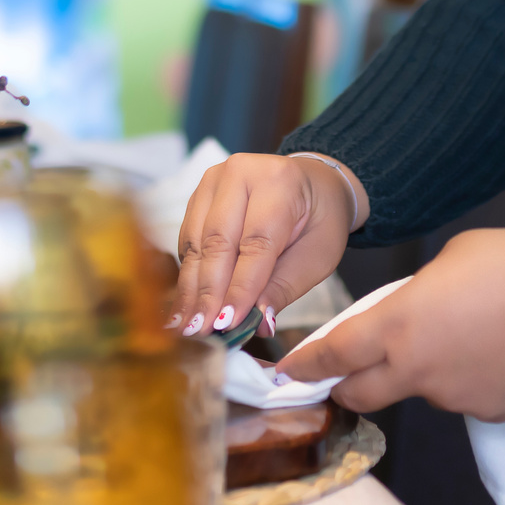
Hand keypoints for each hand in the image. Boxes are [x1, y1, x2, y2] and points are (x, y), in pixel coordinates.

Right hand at [170, 152, 358, 339]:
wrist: (312, 183)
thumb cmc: (319, 220)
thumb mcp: (318, 255)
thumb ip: (285, 286)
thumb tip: (259, 324)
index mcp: (280, 181)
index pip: (256, 242)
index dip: (239, 287)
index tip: (226, 324)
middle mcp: (241, 171)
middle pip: (217, 241)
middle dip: (208, 292)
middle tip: (199, 333)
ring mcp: (213, 180)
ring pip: (196, 242)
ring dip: (190, 289)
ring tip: (186, 327)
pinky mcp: (197, 194)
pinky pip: (187, 240)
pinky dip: (187, 275)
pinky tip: (185, 305)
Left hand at [276, 229, 504, 422]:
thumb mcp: (444, 262)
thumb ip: (415, 295)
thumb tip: (416, 313)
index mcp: (397, 326)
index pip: (334, 354)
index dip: (306, 365)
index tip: (289, 373)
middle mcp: (417, 370)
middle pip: (361, 394)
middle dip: (347, 387)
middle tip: (347, 375)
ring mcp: (454, 397)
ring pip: (422, 390)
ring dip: (426, 372)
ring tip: (465, 335)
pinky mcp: (491, 411)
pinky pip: (467, 397)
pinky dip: (470, 379)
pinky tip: (495, 351)